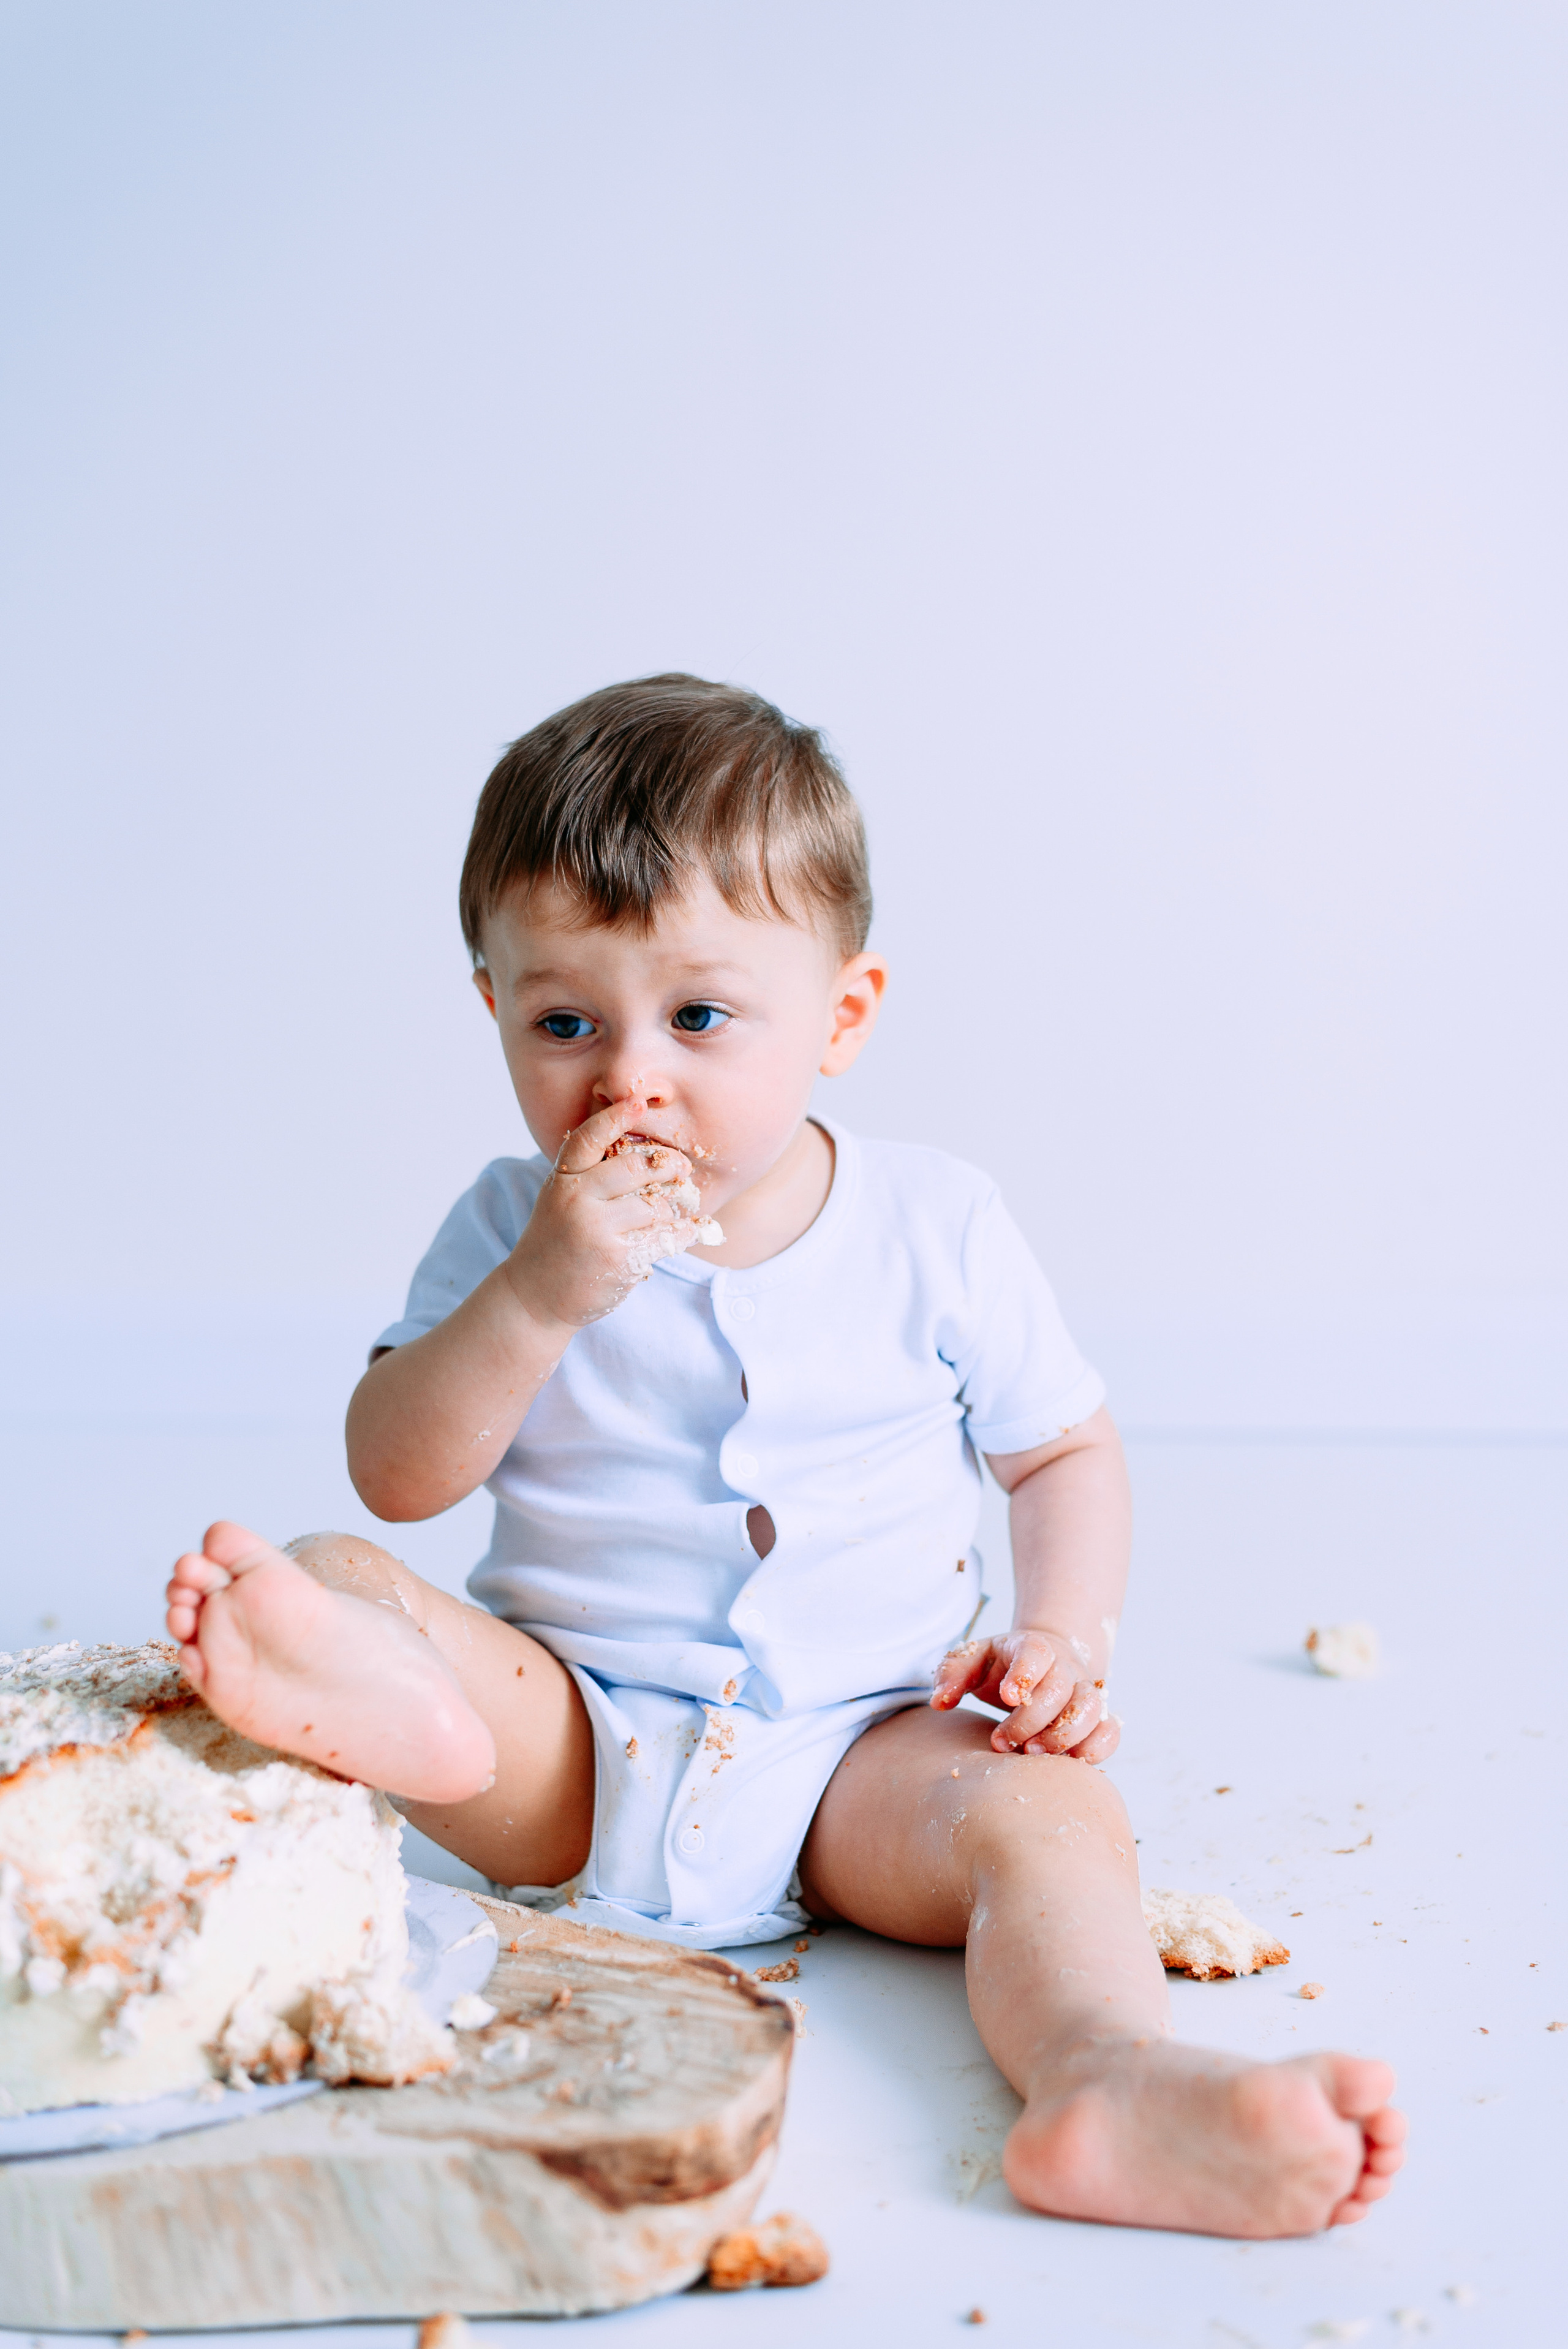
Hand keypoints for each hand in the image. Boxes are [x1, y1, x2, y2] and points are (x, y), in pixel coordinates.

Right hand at [505, 1097, 713, 1328]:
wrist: (534, 1296)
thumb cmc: (557, 1242)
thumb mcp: (561, 1199)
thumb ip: (591, 1176)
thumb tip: (649, 1157)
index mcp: (563, 1180)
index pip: (588, 1138)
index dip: (614, 1116)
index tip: (638, 1101)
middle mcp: (577, 1200)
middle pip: (637, 1166)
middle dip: (668, 1164)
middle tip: (682, 1167)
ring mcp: (597, 1230)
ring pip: (657, 1204)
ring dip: (676, 1206)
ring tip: (681, 1207)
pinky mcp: (617, 1259)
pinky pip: (665, 1237)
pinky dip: (683, 1233)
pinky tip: (686, 1232)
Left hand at [930, 1626, 1119, 1761]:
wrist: (1044, 1663)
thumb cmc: (1000, 1665)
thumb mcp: (972, 1659)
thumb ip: (952, 1674)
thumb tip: (940, 1701)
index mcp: (1033, 1647)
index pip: (1036, 1653)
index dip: (1025, 1674)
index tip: (1007, 1697)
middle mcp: (1065, 1667)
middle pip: (1062, 1688)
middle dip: (1032, 1719)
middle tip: (1001, 1742)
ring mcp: (1085, 1691)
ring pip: (1091, 1710)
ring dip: (1064, 1736)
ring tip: (1030, 1754)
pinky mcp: (1098, 1718)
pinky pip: (1110, 1732)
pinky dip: (1097, 1748)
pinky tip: (1070, 1762)